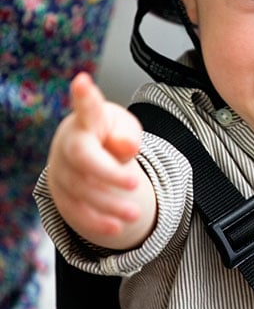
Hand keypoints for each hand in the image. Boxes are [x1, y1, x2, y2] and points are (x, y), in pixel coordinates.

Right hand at [47, 72, 155, 248]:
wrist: (82, 152)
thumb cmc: (106, 134)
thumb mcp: (123, 128)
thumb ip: (128, 134)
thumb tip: (124, 147)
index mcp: (87, 120)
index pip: (86, 107)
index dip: (83, 95)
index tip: (82, 81)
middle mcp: (70, 145)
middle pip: (84, 160)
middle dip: (108, 174)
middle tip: (135, 183)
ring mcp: (63, 172)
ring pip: (83, 191)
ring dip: (109, 205)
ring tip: (135, 213)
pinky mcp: (63, 195)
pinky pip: (77, 213)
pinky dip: (96, 223)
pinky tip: (116, 228)